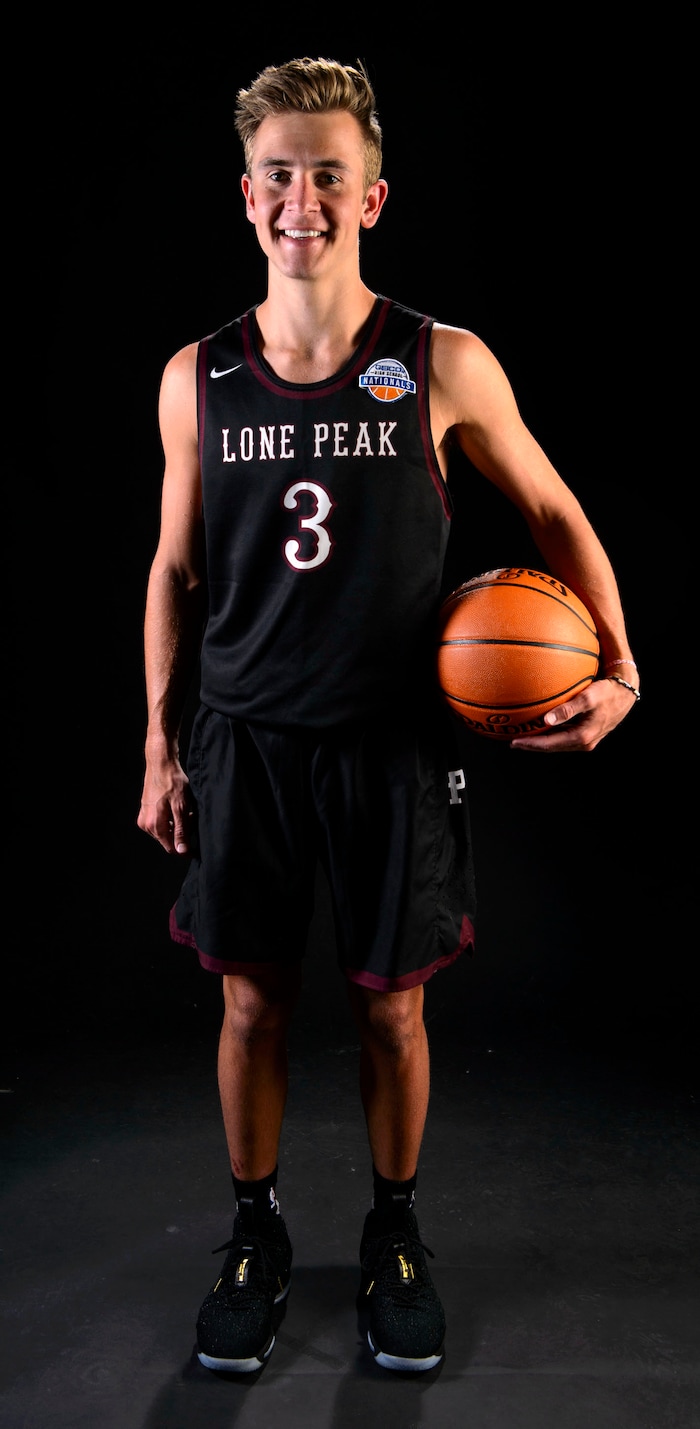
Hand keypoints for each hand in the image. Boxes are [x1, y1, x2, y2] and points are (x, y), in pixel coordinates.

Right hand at [137, 761, 194, 853]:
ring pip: (165, 831)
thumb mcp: (181, 807)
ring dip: (177, 825)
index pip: (171, 848)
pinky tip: (176, 807)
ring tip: (185, 810)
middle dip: (182, 833)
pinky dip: (171, 819)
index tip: (196, 847)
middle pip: (168, 839)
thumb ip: (180, 831)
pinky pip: (160, 823)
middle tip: (191, 816)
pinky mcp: (145, 812)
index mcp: (154, 826)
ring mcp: (144, 818)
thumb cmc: (172, 782)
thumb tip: (181, 851)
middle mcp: (146, 825)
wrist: (161, 764)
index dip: (185, 849)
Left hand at [509, 675, 639, 752]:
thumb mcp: (588, 698)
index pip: (550, 745)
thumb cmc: (608, 692)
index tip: (515, 742)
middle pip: (552, 748)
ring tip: (526, 736)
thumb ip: (567, 709)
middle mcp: (584, 742)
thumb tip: (547, 719)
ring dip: (542, 741)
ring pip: (558, 744)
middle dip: (533, 746)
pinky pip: (565, 737)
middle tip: (514, 741)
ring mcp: (587, 739)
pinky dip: (552, 734)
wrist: (626, 693)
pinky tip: (544, 727)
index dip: (531, 745)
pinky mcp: (588, 733)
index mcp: (582, 736)